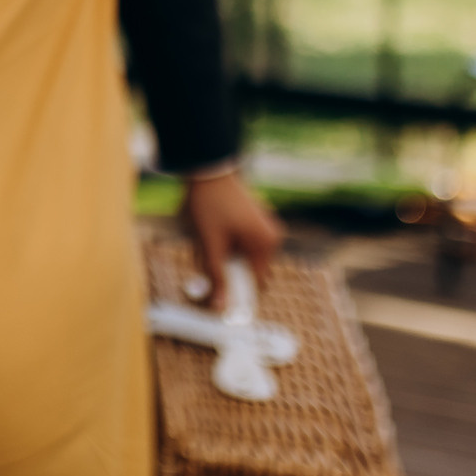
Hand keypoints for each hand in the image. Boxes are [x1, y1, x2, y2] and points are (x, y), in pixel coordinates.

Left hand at [179, 169, 283, 306]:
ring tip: (204, 236)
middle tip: (204, 255)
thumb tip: (220, 307)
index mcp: (266, 244)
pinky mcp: (254, 220)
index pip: (257, 283)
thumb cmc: (208, 204)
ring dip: (222, 255)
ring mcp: (264, 227)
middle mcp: (271, 236)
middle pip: (247, 270)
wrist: (206, 168)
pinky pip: (241, 243)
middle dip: (225, 269)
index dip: (237, 293)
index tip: (217, 296)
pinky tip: (210, 228)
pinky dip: (225, 243)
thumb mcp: (210, 243)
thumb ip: (216, 276)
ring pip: (241, 257)